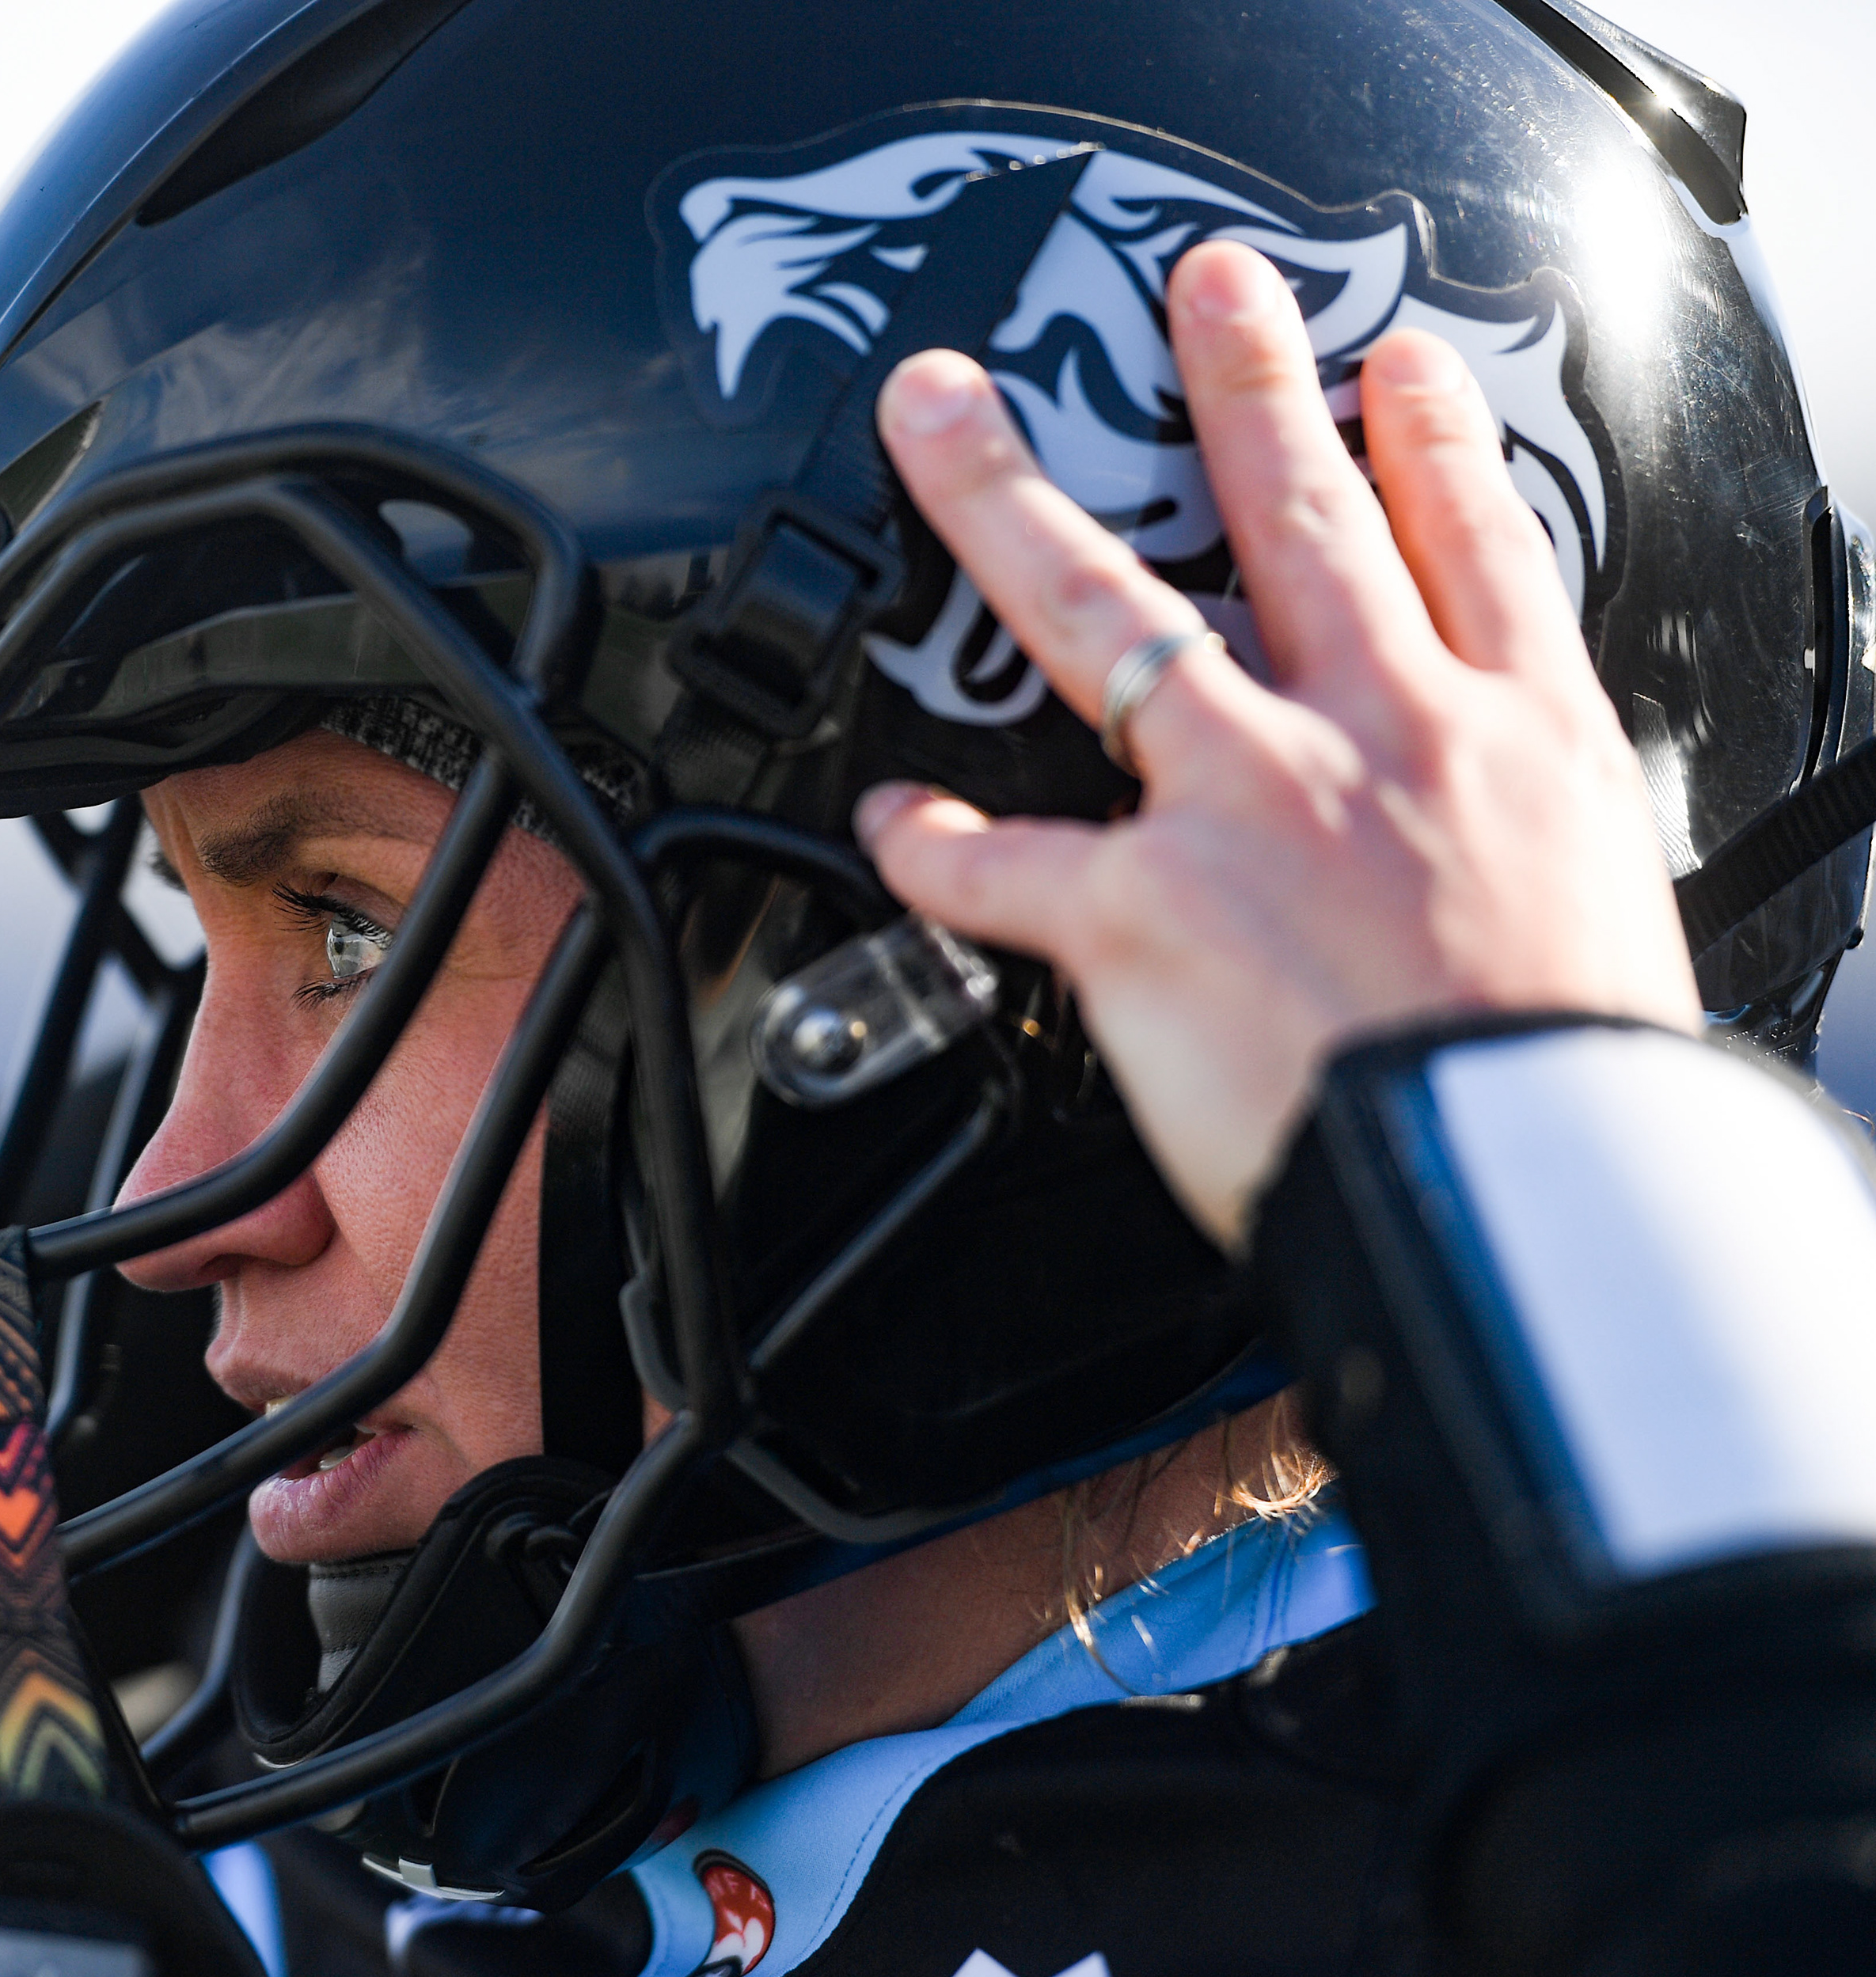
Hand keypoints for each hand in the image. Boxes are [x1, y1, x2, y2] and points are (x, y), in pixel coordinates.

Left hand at [855, 240, 1697, 1248]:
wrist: (1509, 1183)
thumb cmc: (1550, 1079)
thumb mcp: (1594, 905)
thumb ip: (1515, 839)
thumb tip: (1483, 849)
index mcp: (1511, 738)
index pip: (1472, 544)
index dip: (1429, 441)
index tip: (1395, 371)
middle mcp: (1375, 736)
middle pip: (1295, 518)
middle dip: (1239, 383)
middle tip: (1200, 290)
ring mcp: (1248, 804)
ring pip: (1103, 613)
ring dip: (1001, 498)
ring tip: (943, 414)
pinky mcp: (1143, 907)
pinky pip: (998, 862)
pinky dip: (932, 847)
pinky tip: (886, 821)